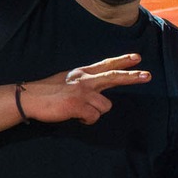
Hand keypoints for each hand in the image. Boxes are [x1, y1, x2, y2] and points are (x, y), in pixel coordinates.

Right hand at [18, 53, 150, 125]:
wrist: (29, 98)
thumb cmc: (47, 93)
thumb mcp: (67, 81)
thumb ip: (84, 84)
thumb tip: (96, 95)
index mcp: (82, 73)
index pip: (106, 64)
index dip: (122, 61)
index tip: (137, 58)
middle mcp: (85, 80)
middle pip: (114, 76)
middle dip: (132, 77)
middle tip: (148, 76)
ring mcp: (82, 92)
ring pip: (104, 107)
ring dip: (93, 113)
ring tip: (77, 111)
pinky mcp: (78, 105)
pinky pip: (93, 117)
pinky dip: (85, 120)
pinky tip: (73, 115)